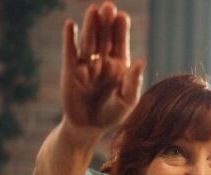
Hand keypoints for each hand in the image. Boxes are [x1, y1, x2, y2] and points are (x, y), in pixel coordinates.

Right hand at [61, 2, 145, 131]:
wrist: (89, 127)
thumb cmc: (112, 114)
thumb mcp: (128, 101)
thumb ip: (133, 82)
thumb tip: (141, 61)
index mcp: (119, 65)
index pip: (120, 42)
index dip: (121, 29)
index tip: (122, 16)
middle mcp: (103, 60)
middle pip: (104, 37)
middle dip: (106, 22)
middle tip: (108, 6)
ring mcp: (86, 64)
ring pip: (89, 41)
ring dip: (91, 26)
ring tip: (93, 10)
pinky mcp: (70, 70)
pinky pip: (70, 51)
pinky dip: (69, 39)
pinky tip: (70, 25)